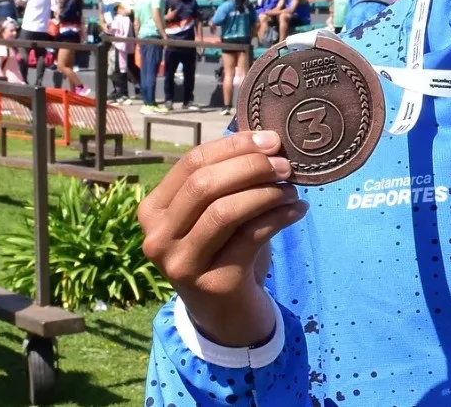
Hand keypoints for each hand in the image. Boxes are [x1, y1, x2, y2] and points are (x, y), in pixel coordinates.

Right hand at [139, 131, 306, 346]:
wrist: (227, 312)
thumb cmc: (224, 248)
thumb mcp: (217, 211)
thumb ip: (228, 176)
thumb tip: (266, 137)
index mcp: (152, 210)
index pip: (191, 163)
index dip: (234, 146)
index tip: (272, 140)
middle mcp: (156, 238)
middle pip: (204, 185)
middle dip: (251, 167)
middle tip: (286, 165)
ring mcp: (180, 264)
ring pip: (225, 211)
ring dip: (266, 193)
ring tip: (292, 189)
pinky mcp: (212, 284)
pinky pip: (250, 237)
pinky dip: (280, 217)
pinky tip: (298, 210)